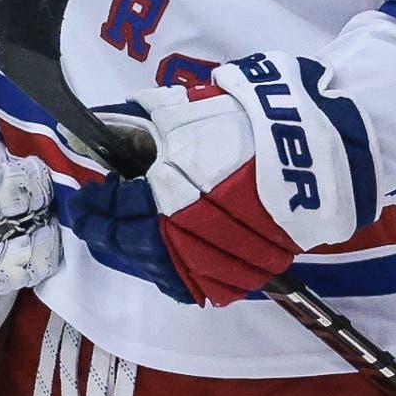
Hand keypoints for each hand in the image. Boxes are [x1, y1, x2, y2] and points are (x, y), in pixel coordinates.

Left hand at [62, 55, 379, 307]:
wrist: (314, 153)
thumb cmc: (244, 124)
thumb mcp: (179, 111)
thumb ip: (130, 123)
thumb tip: (84, 129)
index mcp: (167, 197)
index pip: (113, 211)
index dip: (92, 205)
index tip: (82, 198)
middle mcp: (185, 238)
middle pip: (128, 245)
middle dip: (103, 230)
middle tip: (91, 217)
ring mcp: (214, 263)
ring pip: (157, 270)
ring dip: (132, 253)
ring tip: (119, 236)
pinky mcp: (239, 276)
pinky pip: (191, 285)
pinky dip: (168, 272)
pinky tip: (159, 257)